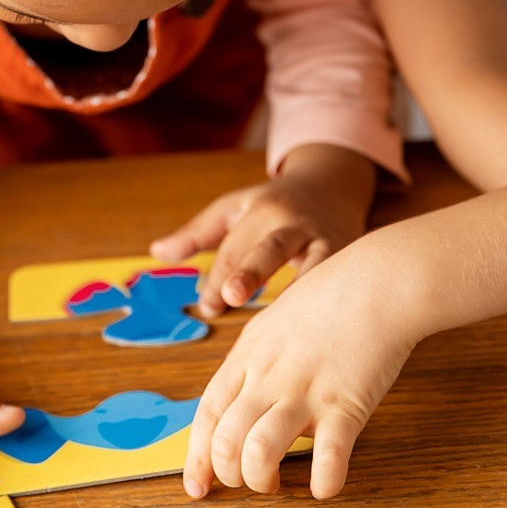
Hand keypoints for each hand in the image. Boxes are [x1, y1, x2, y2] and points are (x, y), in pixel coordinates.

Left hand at [150, 144, 375, 316]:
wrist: (332, 184)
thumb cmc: (275, 203)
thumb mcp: (234, 207)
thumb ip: (198, 233)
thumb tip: (158, 252)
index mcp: (259, 210)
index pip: (232, 251)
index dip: (215, 281)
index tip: (207, 308)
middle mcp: (291, 222)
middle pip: (268, 248)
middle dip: (249, 271)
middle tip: (230, 295)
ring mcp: (324, 238)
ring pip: (310, 262)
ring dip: (294, 287)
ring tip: (281, 319)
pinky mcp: (348, 253)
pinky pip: (336, 277)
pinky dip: (329, 297)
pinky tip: (321, 323)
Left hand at [183, 231, 420, 499]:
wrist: (378, 280)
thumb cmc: (331, 298)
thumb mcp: (274, 323)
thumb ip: (256, 362)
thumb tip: (246, 399)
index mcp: (247, 356)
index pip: (207, 414)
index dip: (197, 457)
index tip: (197, 487)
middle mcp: (267, 376)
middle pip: (225, 440)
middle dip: (230, 475)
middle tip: (250, 480)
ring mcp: (304, 390)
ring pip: (258, 452)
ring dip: (262, 480)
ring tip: (278, 483)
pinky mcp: (345, 404)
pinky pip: (326, 458)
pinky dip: (322, 484)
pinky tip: (325, 486)